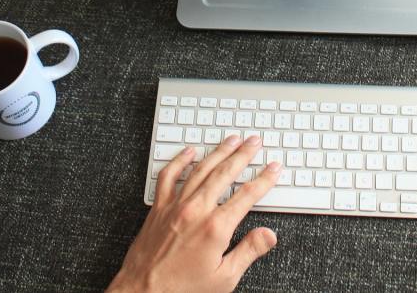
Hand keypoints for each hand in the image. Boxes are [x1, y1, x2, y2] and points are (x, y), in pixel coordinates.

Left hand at [107, 135, 281, 292]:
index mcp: (216, 227)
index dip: (264, 179)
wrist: (142, 292)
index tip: (274, 168)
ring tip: (232, 140)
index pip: (247, 195)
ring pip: (200, 169)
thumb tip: (268, 235)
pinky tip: (189, 152)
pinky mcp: (159, 208)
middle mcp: (196, 210)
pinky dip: (179, 161)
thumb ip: (248, 252)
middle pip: (225, 173)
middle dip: (243, 155)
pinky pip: (169, 176)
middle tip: (254, 142)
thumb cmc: (182, 289)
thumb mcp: (224, 278)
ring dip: (218, 152)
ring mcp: (175, 206)